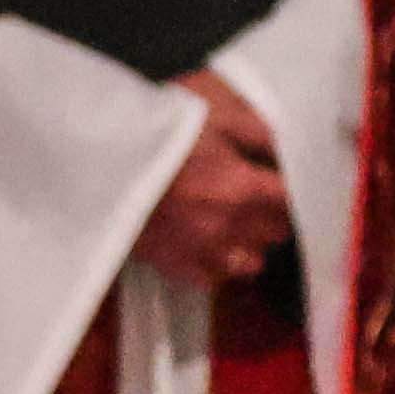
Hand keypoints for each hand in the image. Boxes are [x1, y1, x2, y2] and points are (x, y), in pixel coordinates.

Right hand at [144, 75, 292, 287]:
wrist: (100, 161)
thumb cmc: (159, 132)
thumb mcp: (215, 114)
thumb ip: (261, 130)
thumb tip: (294, 145)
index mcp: (244, 188)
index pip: (294, 201)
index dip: (293, 189)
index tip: (280, 180)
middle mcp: (230, 226)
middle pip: (277, 233)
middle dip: (273, 214)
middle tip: (257, 196)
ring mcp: (202, 251)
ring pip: (251, 262)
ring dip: (250, 244)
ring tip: (235, 224)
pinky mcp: (173, 265)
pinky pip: (213, 279)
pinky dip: (217, 265)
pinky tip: (207, 244)